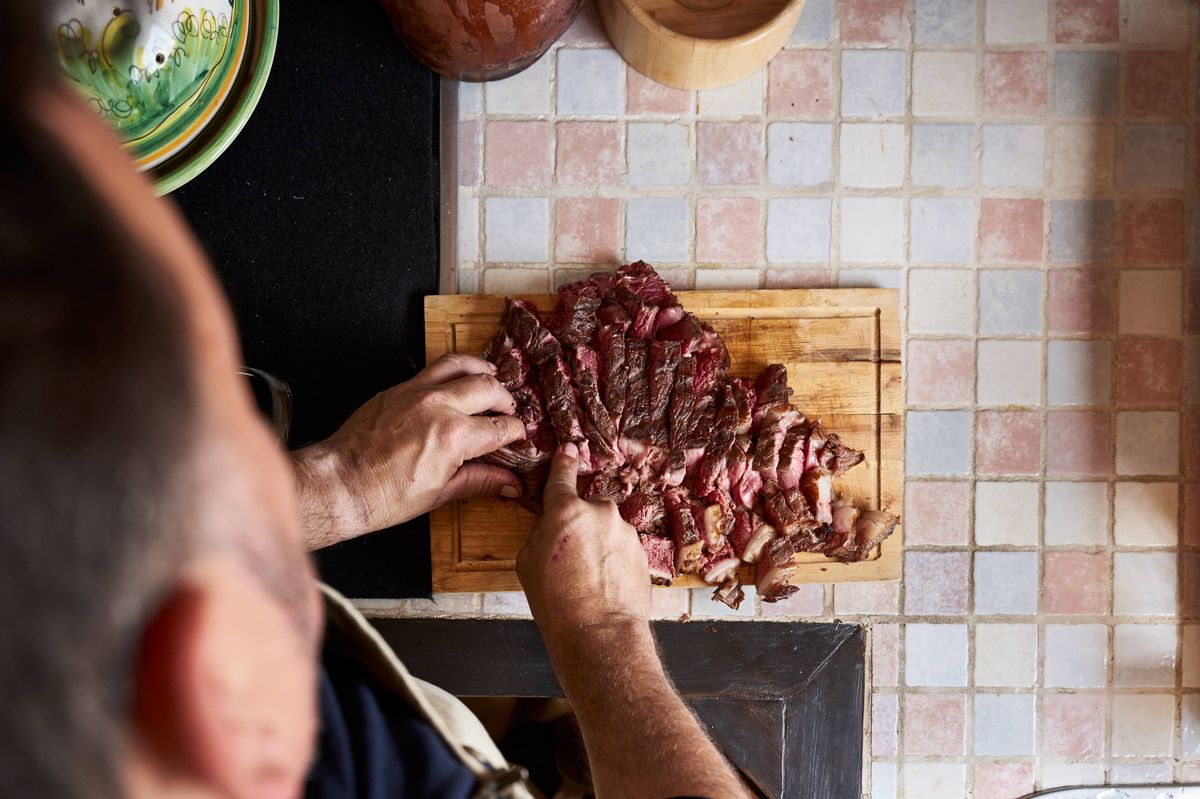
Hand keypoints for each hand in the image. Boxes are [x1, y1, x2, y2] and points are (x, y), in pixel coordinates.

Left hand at [292, 354, 526, 547]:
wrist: (340, 483)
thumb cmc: (384, 496)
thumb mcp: (440, 493)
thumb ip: (480, 480)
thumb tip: (509, 483)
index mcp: (454, 436)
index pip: (499, 427)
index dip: (516, 432)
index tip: (518, 436)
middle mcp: (439, 406)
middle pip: (489, 389)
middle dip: (506, 400)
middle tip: (508, 412)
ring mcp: (416, 392)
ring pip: (462, 365)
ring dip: (482, 371)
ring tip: (491, 379)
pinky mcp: (398, 388)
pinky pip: (433, 368)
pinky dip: (453, 370)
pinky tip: (457, 381)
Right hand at [516, 442, 649, 639]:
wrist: (599, 632)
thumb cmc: (557, 602)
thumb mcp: (528, 563)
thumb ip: (542, 533)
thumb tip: (554, 528)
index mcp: (566, 511)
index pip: (562, 476)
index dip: (564, 462)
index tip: (569, 449)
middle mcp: (600, 513)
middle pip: (587, 509)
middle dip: (580, 526)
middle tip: (569, 558)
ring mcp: (626, 531)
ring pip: (607, 529)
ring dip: (599, 545)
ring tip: (588, 579)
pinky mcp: (642, 550)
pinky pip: (622, 547)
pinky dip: (614, 560)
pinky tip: (605, 584)